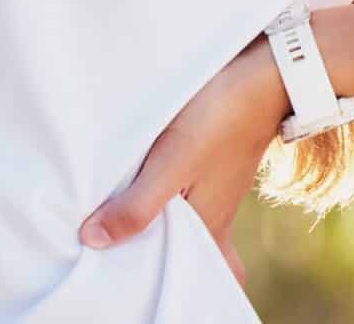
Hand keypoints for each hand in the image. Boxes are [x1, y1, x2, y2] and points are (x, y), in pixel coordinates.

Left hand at [78, 34, 289, 285]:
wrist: (260, 74)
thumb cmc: (218, 121)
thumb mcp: (171, 166)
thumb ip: (137, 207)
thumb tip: (93, 241)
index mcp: (210, 228)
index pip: (198, 274)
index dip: (168, 278)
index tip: (126, 273)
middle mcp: (215, 215)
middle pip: (187, 249)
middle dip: (154, 251)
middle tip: (113, 245)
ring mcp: (214, 188)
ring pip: (181, 218)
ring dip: (151, 218)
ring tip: (113, 212)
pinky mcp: (209, 160)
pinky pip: (182, 190)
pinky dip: (160, 191)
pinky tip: (137, 176)